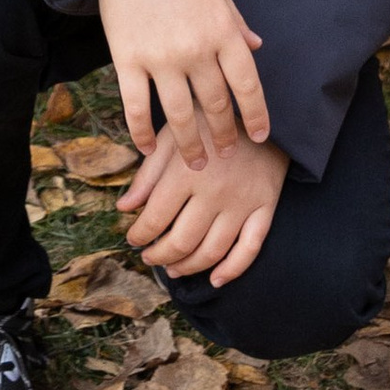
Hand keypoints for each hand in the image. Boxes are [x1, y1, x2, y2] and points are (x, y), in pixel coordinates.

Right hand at [90, 0, 269, 169]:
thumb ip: (236, 23)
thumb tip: (257, 47)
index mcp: (223, 30)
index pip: (248, 85)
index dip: (257, 115)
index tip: (261, 136)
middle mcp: (195, 50)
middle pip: (216, 105)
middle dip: (224, 134)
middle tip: (226, 154)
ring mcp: (160, 58)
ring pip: (180, 116)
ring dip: (191, 145)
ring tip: (197, 163)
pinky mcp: (127, 59)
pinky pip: (137, 108)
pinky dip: (142, 133)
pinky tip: (147, 148)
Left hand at [118, 127, 289, 288]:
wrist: (261, 110)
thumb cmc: (209, 122)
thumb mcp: (173, 137)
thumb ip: (148, 174)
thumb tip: (124, 207)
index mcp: (188, 171)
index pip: (156, 218)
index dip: (139, 235)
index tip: (133, 238)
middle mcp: (216, 191)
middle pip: (182, 241)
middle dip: (159, 256)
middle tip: (149, 257)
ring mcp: (243, 203)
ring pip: (212, 251)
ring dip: (188, 267)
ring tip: (172, 268)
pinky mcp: (266, 208)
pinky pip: (249, 249)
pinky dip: (232, 270)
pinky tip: (215, 279)